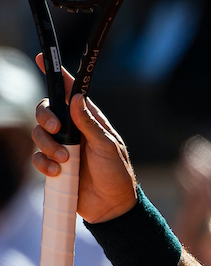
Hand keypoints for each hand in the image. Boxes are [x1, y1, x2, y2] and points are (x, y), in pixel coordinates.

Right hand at [31, 54, 137, 222]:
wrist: (112, 206)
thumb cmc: (117, 174)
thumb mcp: (107, 147)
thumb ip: (90, 124)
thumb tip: (75, 99)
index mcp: (89, 120)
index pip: (71, 93)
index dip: (58, 76)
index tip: (43, 59)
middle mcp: (72, 130)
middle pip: (45, 111)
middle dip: (45, 117)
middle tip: (56, 129)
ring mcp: (61, 147)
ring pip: (37, 135)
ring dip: (47, 147)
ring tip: (65, 161)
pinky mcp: (53, 165)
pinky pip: (37, 158)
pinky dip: (44, 164)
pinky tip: (58, 173)